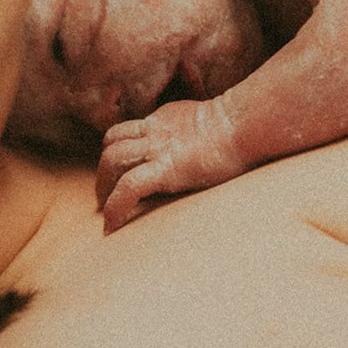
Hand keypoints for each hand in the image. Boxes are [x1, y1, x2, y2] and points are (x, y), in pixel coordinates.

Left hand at [97, 99, 251, 233]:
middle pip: (112, 146)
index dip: (116, 150)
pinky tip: (111, 226)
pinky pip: (127, 188)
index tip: (117, 173)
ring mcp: (156, 150)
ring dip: (103, 185)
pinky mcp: (164, 170)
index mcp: (164, 121)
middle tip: (104, 193)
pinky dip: (115, 207)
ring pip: (111, 161)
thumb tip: (210, 143)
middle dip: (103, 170)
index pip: (127, 132)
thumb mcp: (211, 123)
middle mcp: (154, 133)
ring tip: (105, 206)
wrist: (245, 126)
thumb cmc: (242, 128)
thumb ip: (199, 131)